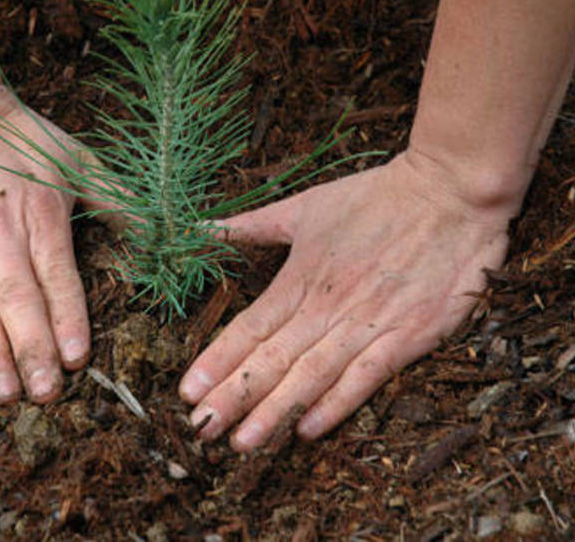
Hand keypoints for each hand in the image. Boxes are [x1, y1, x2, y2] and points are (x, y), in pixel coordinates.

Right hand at [0, 84, 91, 402]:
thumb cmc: (17, 134)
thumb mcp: (74, 157)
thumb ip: (117, 197)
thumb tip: (164, 229)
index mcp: (41, 211)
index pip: (58, 274)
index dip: (68, 318)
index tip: (78, 360)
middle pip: (18, 297)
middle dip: (33, 349)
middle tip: (47, 396)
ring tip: (7, 393)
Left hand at [179, 151, 512, 449]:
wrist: (450, 192)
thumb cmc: (374, 197)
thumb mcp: (305, 206)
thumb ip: (253, 225)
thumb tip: (204, 229)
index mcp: (300, 277)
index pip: (249, 328)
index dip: (216, 361)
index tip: (186, 392)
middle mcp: (327, 306)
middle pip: (272, 359)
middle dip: (233, 397)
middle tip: (200, 430)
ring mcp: (368, 323)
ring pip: (312, 375)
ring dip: (274, 411)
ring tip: (242, 442)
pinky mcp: (409, 335)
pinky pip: (367, 377)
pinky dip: (337, 404)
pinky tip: (308, 430)